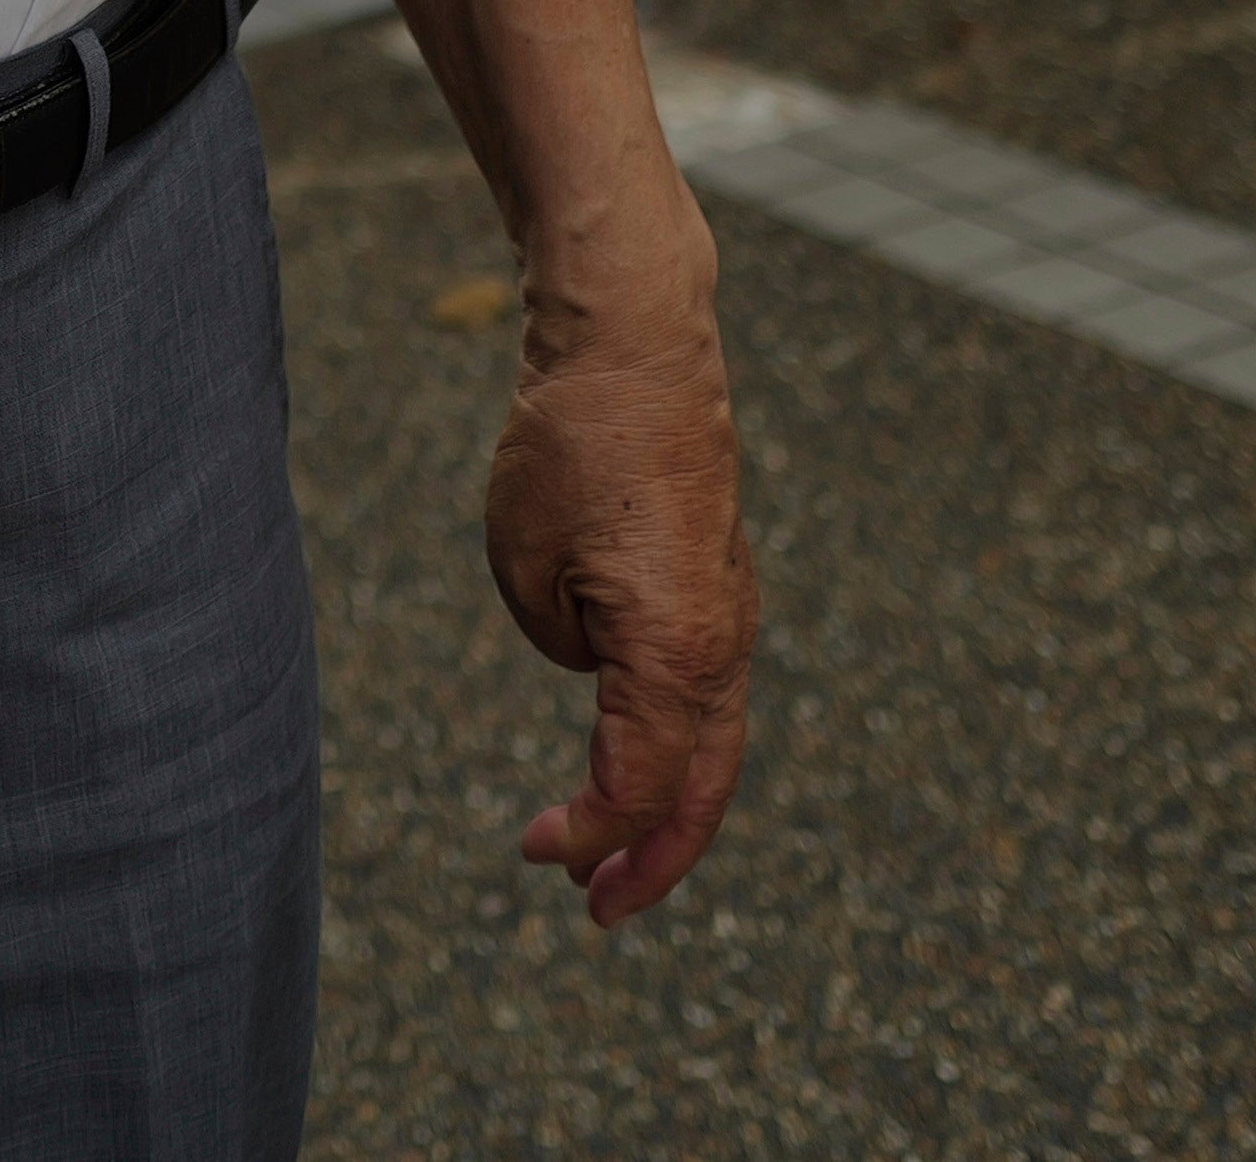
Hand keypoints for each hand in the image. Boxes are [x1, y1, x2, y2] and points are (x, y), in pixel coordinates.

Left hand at [487, 262, 756, 925]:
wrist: (637, 343)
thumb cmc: (570, 445)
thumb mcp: (525, 565)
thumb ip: (562, 647)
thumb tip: (592, 669)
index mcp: (676, 649)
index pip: (640, 784)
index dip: (590, 831)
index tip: (535, 850)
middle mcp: (723, 641)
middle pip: (701, 787)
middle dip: (652, 860)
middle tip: (597, 911)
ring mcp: (731, 613)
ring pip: (713, 745)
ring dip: (666, 808)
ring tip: (608, 860)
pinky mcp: (718, 586)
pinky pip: (705, 694)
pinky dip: (674, 745)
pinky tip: (629, 762)